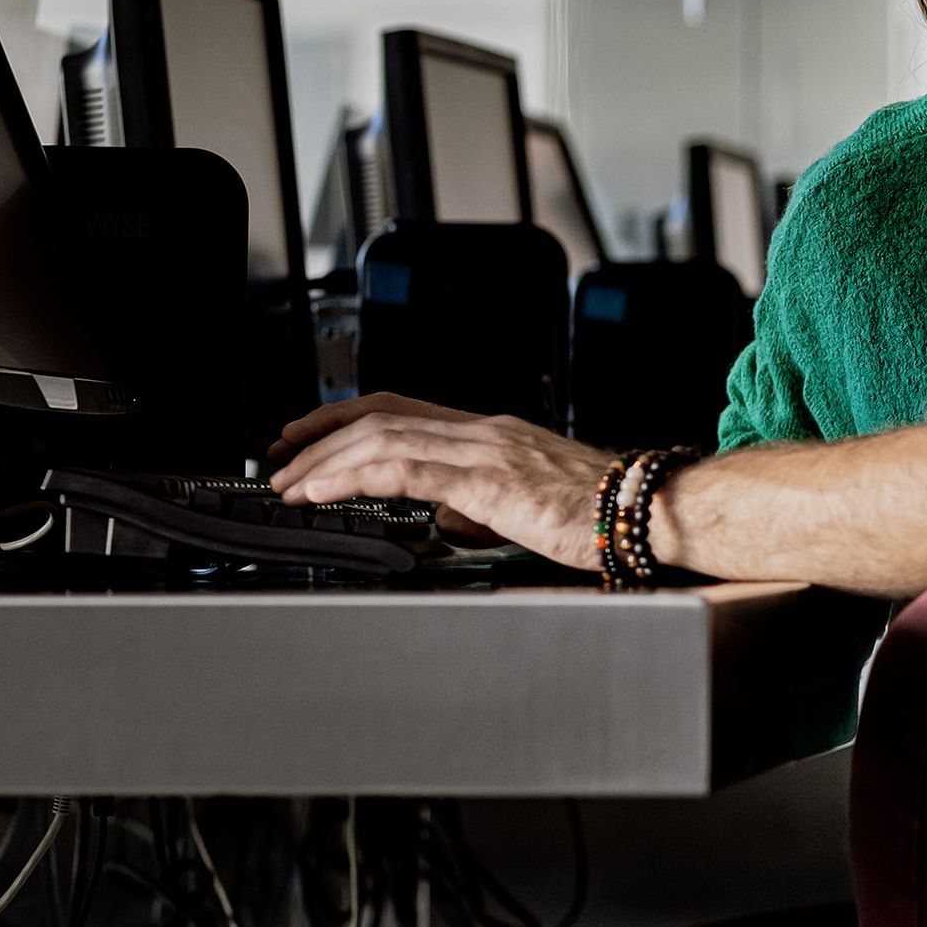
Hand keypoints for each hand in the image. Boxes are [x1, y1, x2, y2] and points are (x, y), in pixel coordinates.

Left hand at [268, 394, 626, 571]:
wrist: (649, 510)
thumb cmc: (600, 513)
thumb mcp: (525, 504)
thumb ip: (480, 503)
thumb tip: (445, 517)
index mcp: (491, 434)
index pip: (402, 409)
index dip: (346, 418)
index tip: (306, 437)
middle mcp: (483, 430)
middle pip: (380, 416)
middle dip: (318, 435)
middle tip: (276, 460)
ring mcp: (485, 449)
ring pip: (382, 435)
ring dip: (324, 458)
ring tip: (287, 483)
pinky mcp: (489, 479)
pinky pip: (404, 467)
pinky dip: (352, 475)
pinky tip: (323, 491)